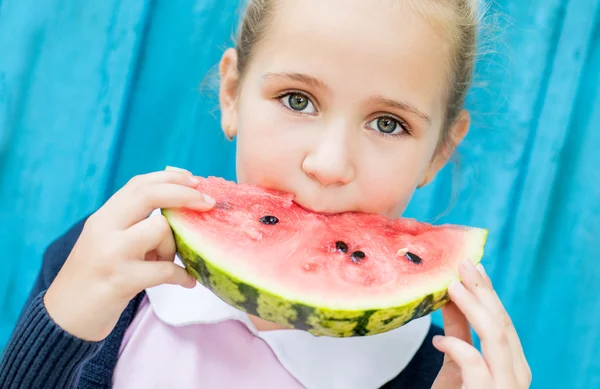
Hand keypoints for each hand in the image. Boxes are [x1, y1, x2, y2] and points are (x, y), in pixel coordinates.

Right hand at [44, 169, 214, 341]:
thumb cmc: (94, 277)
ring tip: (169, 263)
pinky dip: (182, 276)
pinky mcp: (121, 281)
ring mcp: (112, 254)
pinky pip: (166, 270)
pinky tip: (188, 281)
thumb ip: (133, 224)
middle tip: (208, 203)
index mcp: (103, 217)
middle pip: (149, 194)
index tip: (195, 180)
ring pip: (160, 229)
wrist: (65, 317)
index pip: (139, 184)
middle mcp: (104, 229)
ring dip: (174, 247)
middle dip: (185, 194)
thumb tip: (180, 207)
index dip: (171, 177)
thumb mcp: (106, 242)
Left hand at [431, 260, 531, 388]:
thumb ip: (457, 331)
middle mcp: (515, 375)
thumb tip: (448, 295)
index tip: (471, 265)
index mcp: (511, 364)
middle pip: (502, 324)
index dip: (487, 291)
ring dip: (474, 307)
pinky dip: (458, 347)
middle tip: (461, 264)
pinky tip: (439, 340)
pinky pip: (476, 366)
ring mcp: (505, 388)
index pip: (502, 321)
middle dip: (482, 291)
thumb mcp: (455, 361)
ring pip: (497, 338)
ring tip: (451, 286)